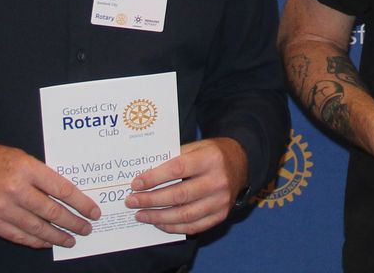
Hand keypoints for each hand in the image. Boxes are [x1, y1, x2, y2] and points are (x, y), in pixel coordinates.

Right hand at [0, 144, 99, 248]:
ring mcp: (2, 208)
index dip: (81, 203)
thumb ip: (42, 175)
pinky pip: (19, 236)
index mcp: (27, 168)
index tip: (93, 211)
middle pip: (52, 211)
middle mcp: (16, 189)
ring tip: (70, 239)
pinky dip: (35, 241)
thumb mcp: (23, 158)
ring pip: (37, 227)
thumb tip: (67, 195)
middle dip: (73, 223)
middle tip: (86, 229)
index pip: (62, 189)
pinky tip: (47, 242)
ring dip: (57, 236)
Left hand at [125, 137, 246, 234]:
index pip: (177, 169)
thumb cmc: (212, 154)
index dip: (154, 178)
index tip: (135, 184)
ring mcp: (221, 201)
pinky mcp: (221, 215)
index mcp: (210, 159)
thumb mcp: (196, 146)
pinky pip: (194, 226)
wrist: (241, 163)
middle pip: (179, 195)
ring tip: (141, 215)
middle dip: (151, 200)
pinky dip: (173, 227)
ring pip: (185, 215)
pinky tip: (159, 222)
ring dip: (158, 217)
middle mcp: (218, 181)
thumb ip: (174, 158)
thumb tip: (145, 175)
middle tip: (132, 202)